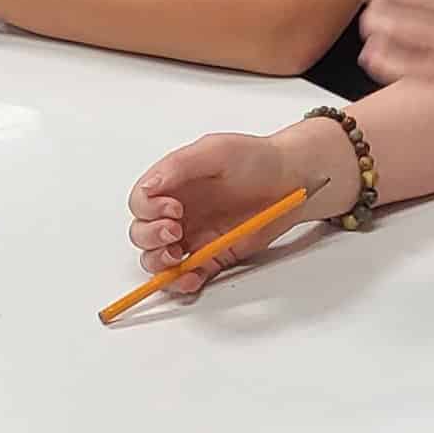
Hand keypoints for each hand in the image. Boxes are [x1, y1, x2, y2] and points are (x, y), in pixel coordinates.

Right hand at [125, 129, 311, 297]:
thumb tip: (150, 186)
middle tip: (174, 233)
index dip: (148, 210)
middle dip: (151, 238)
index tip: (174, 210)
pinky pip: (187, 274)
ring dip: (160, 263)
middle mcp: (178, 211)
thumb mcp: (216, 151)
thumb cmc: (255, 158)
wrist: (292, 178)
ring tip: (179, 259)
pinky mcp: (213, 256)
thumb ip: (180, 165)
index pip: (140, 203)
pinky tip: (191, 278)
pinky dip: (183, 282)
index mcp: (172, 184)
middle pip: (142, 233)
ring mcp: (194, 235)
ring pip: (157, 258)